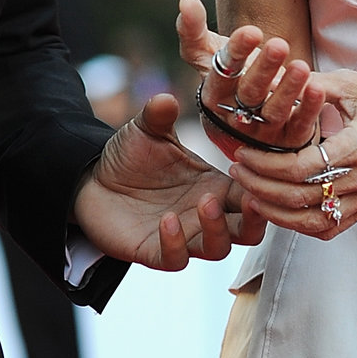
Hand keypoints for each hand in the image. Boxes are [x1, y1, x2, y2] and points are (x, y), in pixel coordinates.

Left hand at [72, 91, 265, 268]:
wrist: (92, 182)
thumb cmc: (130, 157)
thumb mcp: (147, 131)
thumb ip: (159, 116)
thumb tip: (166, 98)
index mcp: (215, 186)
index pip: (254, 194)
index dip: (264, 189)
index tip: (263, 172)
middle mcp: (205, 215)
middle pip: (249, 230)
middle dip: (254, 218)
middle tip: (249, 199)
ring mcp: (183, 237)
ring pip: (218, 249)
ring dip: (217, 229)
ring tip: (206, 202)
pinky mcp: (155, 253)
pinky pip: (176, 259)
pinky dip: (176, 244)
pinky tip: (168, 220)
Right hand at [176, 0, 323, 155]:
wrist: (252, 121)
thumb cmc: (231, 80)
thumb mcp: (209, 57)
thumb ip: (194, 31)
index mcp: (214, 94)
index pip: (222, 73)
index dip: (236, 53)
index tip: (251, 31)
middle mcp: (236, 116)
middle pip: (249, 92)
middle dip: (264, 68)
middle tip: (278, 44)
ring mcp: (263, 131)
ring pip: (274, 111)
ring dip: (288, 89)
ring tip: (300, 66)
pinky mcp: (288, 141)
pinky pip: (299, 126)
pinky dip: (308, 109)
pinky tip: (317, 88)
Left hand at [226, 71, 356, 236]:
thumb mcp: (350, 83)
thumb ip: (310, 85)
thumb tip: (268, 83)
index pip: (301, 167)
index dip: (265, 165)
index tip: (243, 154)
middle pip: (299, 196)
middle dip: (259, 186)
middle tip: (237, 172)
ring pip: (310, 220)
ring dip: (274, 211)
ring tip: (250, 193)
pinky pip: (328, 227)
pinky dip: (299, 224)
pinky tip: (279, 210)